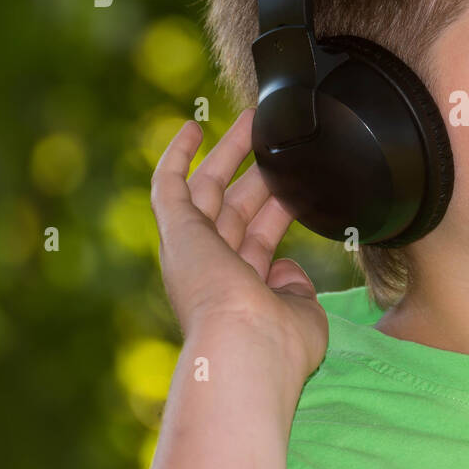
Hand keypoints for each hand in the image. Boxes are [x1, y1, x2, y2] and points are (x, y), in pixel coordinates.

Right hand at [149, 107, 328, 376]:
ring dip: (228, 153)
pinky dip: (176, 156)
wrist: (245, 348)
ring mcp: (192, 250)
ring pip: (208, 190)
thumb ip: (293, 287)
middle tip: (273, 139)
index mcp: (241, 292)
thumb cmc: (278, 344)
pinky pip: (168, 186)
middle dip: (256, 173)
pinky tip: (190, 127)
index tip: (294, 183)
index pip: (259, 239)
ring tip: (251, 120)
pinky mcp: (176, 232)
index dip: (277, 208)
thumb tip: (286, 268)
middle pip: (234, 208)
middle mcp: (212, 270)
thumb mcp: (300, 312)